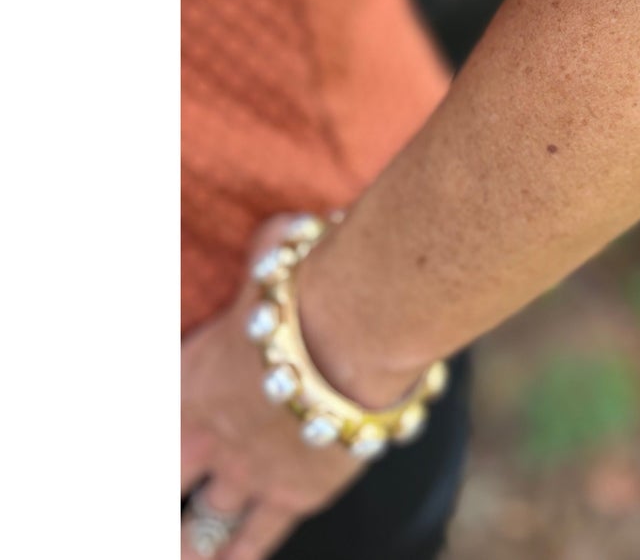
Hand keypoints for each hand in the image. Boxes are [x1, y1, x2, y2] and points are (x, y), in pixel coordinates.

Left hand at [180, 217, 369, 559]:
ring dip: (188, 531)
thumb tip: (284, 236)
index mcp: (192, 370)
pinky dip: (233, 556)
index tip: (165, 428)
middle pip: (166, 473)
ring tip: (182, 544)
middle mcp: (207, 428)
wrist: (361, 324)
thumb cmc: (321, 275)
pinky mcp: (293, 493)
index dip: (160, 421)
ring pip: (200, 518)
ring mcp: (247, 467)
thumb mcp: (280, 254)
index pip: (153, 411)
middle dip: (167, 480)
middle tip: (172, 481)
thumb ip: (271, 255)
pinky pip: (251, 541)